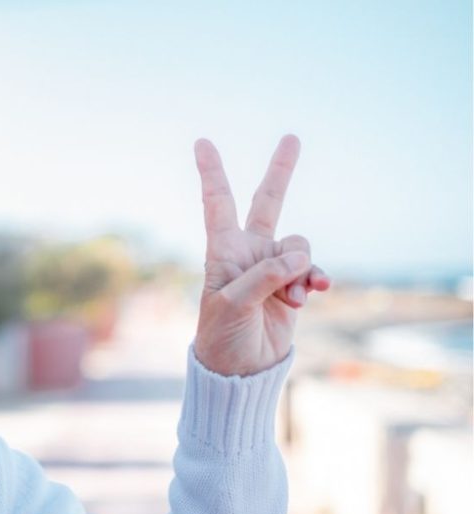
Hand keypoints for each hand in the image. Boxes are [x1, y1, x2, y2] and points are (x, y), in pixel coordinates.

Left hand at [193, 135, 331, 375]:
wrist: (240, 370)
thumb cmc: (223, 337)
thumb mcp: (233, 305)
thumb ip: (264, 277)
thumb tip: (298, 259)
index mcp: (222, 251)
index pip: (217, 204)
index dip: (212, 173)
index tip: (203, 142)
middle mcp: (248, 253)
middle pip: (267, 203)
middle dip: (281, 172)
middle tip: (293, 137)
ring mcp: (272, 268)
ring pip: (299, 245)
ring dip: (301, 269)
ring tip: (290, 299)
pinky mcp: (292, 287)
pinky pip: (313, 270)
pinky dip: (316, 279)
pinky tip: (314, 293)